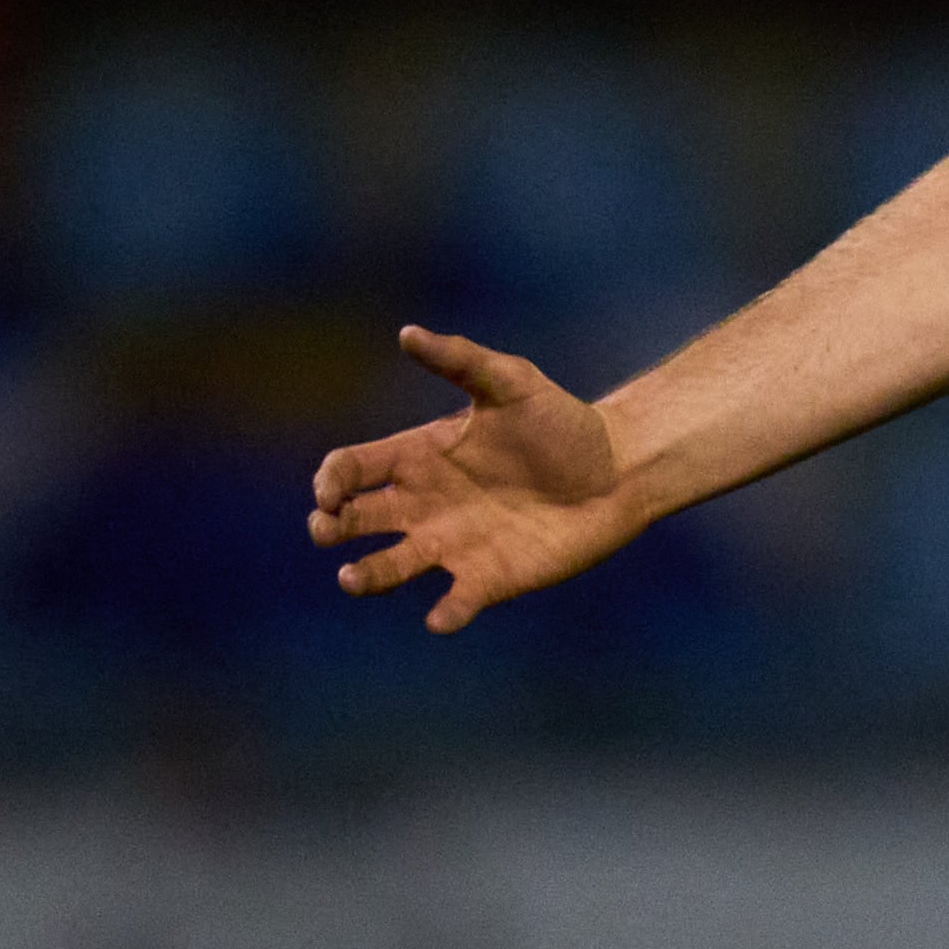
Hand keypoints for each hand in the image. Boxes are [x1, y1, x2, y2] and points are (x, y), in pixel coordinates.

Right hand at [307, 327, 642, 631]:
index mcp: (420, 457)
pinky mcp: (489, 578)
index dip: (330, 481)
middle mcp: (425, 505)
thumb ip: (460, 360)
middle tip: (328, 529)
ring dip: (366, 577)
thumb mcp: (512, 382)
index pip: (350, 470)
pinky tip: (441, 616)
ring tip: (353, 577)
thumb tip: (407, 333)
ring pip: (387, 569)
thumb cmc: (563, 422)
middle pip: (354, 521)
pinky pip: (455, 603)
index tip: (331, 491)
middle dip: (330, 528)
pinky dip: (444, 614)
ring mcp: (453, 545)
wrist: (620, 467)